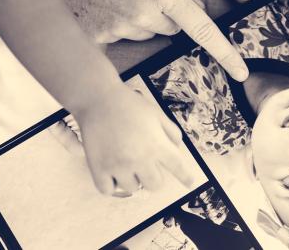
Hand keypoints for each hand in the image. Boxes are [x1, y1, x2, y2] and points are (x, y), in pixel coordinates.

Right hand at [49, 0, 247, 79]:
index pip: (202, 27)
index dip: (225, 52)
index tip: (241, 71)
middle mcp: (143, 13)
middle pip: (172, 27)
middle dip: (168, 13)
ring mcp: (118, 29)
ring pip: (146, 32)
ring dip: (140, 17)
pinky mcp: (96, 39)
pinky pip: (119, 38)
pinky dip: (114, 24)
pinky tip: (98, 3)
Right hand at [76, 85, 194, 194]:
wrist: (99, 99)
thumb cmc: (129, 104)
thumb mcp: (156, 114)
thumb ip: (171, 131)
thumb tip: (177, 148)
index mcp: (156, 145)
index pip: (177, 167)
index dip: (185, 177)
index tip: (189, 183)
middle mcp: (140, 159)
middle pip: (155, 185)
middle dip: (153, 177)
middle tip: (145, 166)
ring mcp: (118, 166)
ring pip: (132, 188)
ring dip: (132, 179)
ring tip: (125, 162)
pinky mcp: (99, 169)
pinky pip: (108, 190)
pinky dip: (111, 185)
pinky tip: (112, 173)